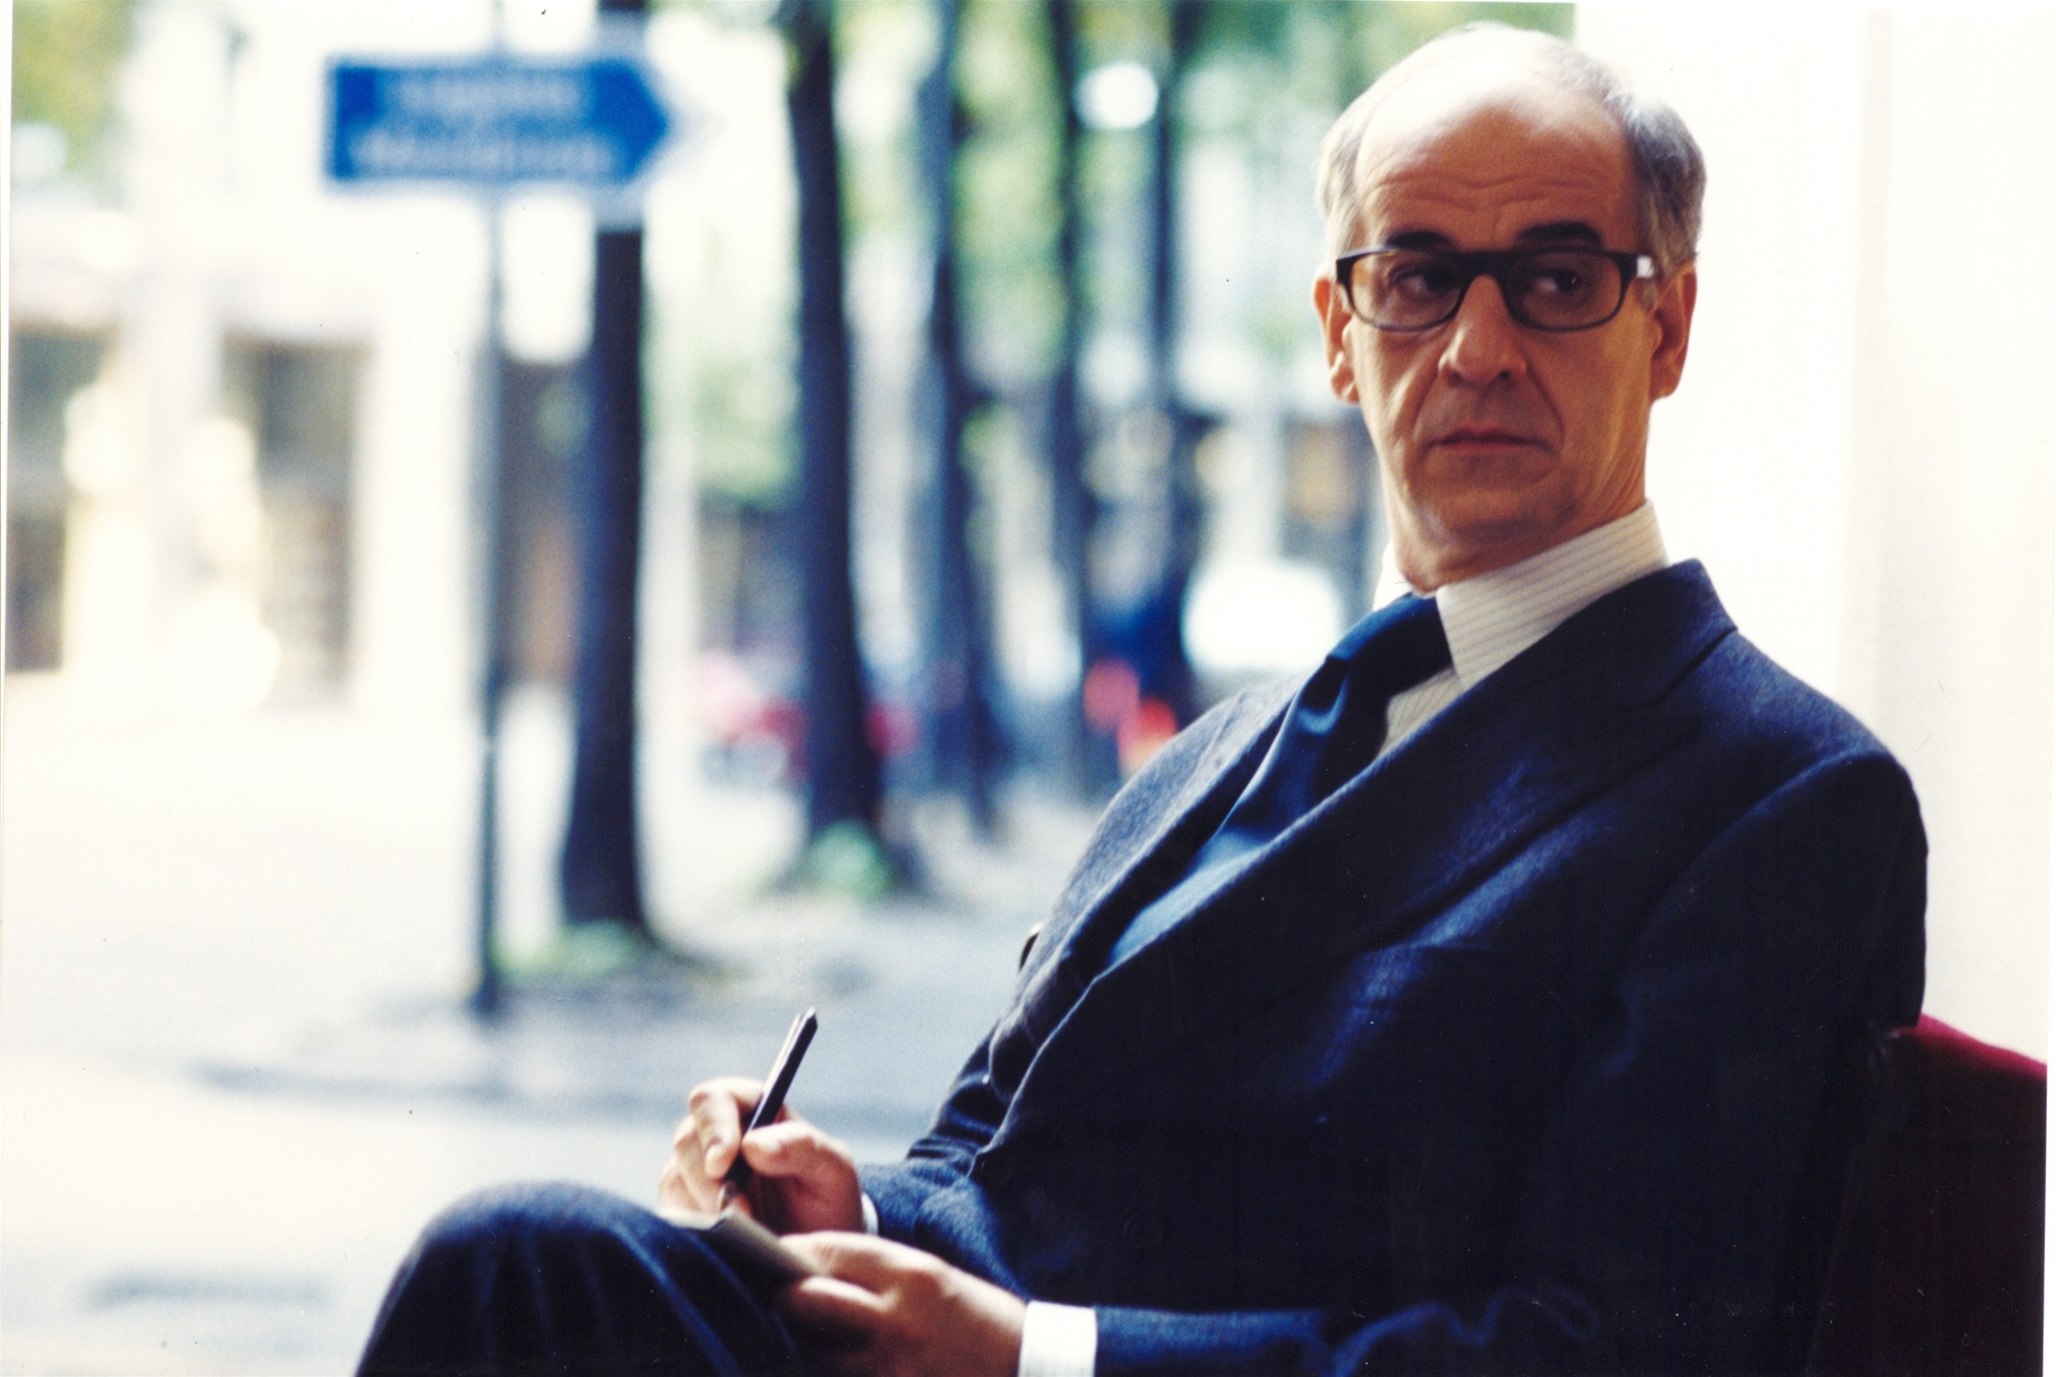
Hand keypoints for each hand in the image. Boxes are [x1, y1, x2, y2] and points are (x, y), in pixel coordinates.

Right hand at [657, 1077, 863, 1233]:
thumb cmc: (828, 1199)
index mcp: (754, 1109)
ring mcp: (696, 1172)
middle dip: (708, 1178)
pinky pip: (673, 1214)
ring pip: (674, 1178)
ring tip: (743, 1230)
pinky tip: (726, 1242)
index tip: (724, 1162)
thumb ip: (802, 1147)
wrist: (819, 1250)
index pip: (714, 1099)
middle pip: (686, 1139)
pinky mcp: (685, 1209)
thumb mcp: (833, 1170)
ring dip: (704, 1207)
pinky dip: (696, 1229)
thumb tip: (753, 1144)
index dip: (713, 1127)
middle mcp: (718, 1135)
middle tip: (739, 1212)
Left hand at [776, 1233, 1026, 1376]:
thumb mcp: (936, 1281)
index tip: (770, 1253)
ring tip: (779, 1336)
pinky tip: (812, 1367)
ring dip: (794, 1342)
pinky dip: (820, 1372)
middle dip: (780, 1295)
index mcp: (911, 1273)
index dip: (793, 1250)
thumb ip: (881, 1276)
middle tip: (765, 1296)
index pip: (831, 1250)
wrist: (1028, 1369)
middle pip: (807, 1297)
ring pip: (812, 1349)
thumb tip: (819, 1272)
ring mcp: (890, 1363)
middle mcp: (896, 1315)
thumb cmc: (982, 1323)